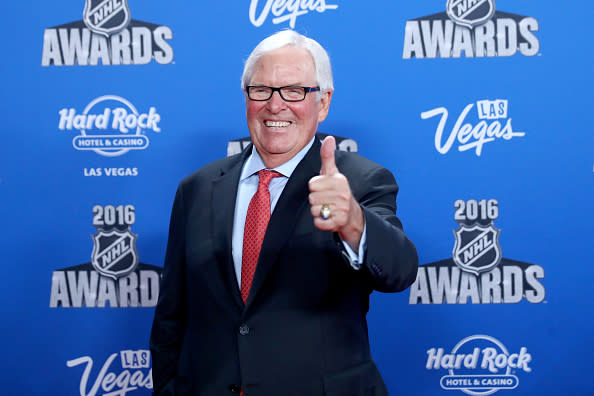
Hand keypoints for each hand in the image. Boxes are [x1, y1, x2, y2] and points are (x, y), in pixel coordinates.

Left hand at [308, 136, 364, 251]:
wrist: (352, 215)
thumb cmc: (338, 192)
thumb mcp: (333, 173)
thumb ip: (328, 156)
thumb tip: (329, 138)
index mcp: (340, 180)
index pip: (312, 184)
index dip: (315, 188)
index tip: (325, 189)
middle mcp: (343, 194)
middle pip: (312, 198)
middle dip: (316, 201)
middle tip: (327, 200)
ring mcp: (342, 209)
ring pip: (314, 210)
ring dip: (318, 212)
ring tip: (328, 209)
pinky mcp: (339, 223)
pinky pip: (318, 223)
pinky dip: (321, 222)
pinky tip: (329, 218)